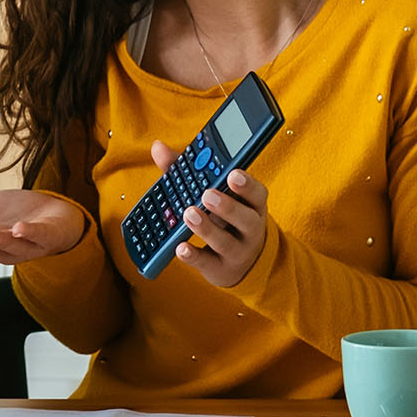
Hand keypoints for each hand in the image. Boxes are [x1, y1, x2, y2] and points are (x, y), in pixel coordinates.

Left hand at [150, 138, 270, 287]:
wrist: (240, 264)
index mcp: (252, 206)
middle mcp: (250, 229)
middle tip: (206, 194)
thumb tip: (158, 147)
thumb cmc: (223, 219)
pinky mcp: (221, 269)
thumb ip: (186, 171)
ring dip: (207, 228)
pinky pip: (207, 263)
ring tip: (189, 214)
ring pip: (226, 241)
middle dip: (227, 206)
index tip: (233, 174)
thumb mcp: (212, 194)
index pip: (257, 194)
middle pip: (245, 218)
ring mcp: (238, 252)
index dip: (247, 184)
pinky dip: (193, 255)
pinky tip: (180, 248)